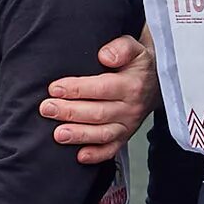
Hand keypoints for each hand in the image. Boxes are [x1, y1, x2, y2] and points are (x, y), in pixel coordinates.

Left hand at [43, 34, 160, 163]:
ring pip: (103, 134)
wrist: (156, 82)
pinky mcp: (125, 136)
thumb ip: (121, 48)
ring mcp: (128, 124)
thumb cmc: (138, 64)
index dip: (77, 89)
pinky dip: (97, 155)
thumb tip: (105, 56)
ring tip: (58, 134)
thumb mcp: (134, 48)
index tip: (55, 89)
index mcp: (132, 84)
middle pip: (98, 113)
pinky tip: (80, 156)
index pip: (102, 88)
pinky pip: (112, 149)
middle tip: (47, 109)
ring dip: (79, 135)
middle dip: (70, 112)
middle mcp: (130, 107)